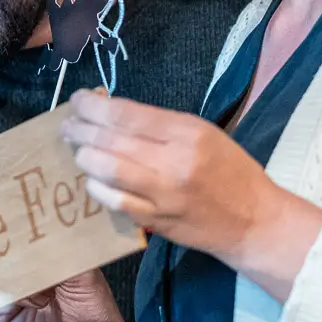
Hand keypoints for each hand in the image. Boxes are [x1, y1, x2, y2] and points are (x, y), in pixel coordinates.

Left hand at [62, 89, 321, 301]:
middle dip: (81, 129)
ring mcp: (164, 194)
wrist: (255, 221)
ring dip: (84, 157)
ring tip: (76, 149)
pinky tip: (91, 180)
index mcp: (188, 132)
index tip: (78, 100)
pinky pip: (115, 201)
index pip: (127, 113)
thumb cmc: (230, 171)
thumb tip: (111, 110)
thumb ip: (159, 124)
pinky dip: (97, 188)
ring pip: (109, 169)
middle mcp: (175, 161)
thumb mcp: (203, 133)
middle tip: (67, 125)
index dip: (94, 105)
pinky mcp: (157, 220)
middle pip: (112, 139)